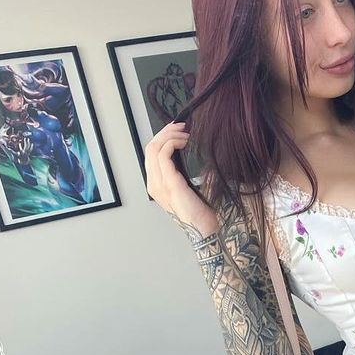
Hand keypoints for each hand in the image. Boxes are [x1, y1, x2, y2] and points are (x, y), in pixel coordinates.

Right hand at [144, 120, 216, 235]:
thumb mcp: (191, 188)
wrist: (205, 229)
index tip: (178, 129)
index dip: (163, 137)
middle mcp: (154, 183)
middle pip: (150, 147)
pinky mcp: (169, 183)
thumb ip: (185, 173)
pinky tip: (185, 141)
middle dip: (165, 132)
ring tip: (184, 132)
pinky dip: (173, 142)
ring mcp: (159, 183)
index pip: (152, 153)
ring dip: (169, 134)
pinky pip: (163, 154)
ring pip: (153, 147)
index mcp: (157, 184)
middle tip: (182, 125)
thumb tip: (194, 155)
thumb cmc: (201, 212)